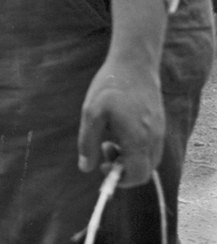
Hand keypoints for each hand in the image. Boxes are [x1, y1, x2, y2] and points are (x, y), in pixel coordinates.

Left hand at [77, 56, 164, 187]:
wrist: (134, 64)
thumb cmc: (110, 87)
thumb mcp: (91, 114)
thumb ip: (87, 143)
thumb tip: (85, 168)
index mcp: (137, 140)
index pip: (137, 176)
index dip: (120, 179)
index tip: (102, 167)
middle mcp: (153, 139)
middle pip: (144, 171)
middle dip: (122, 167)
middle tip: (104, 147)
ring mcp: (159, 132)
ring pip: (148, 159)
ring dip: (129, 157)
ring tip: (110, 137)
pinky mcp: (159, 124)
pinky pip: (151, 147)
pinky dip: (136, 147)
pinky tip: (120, 129)